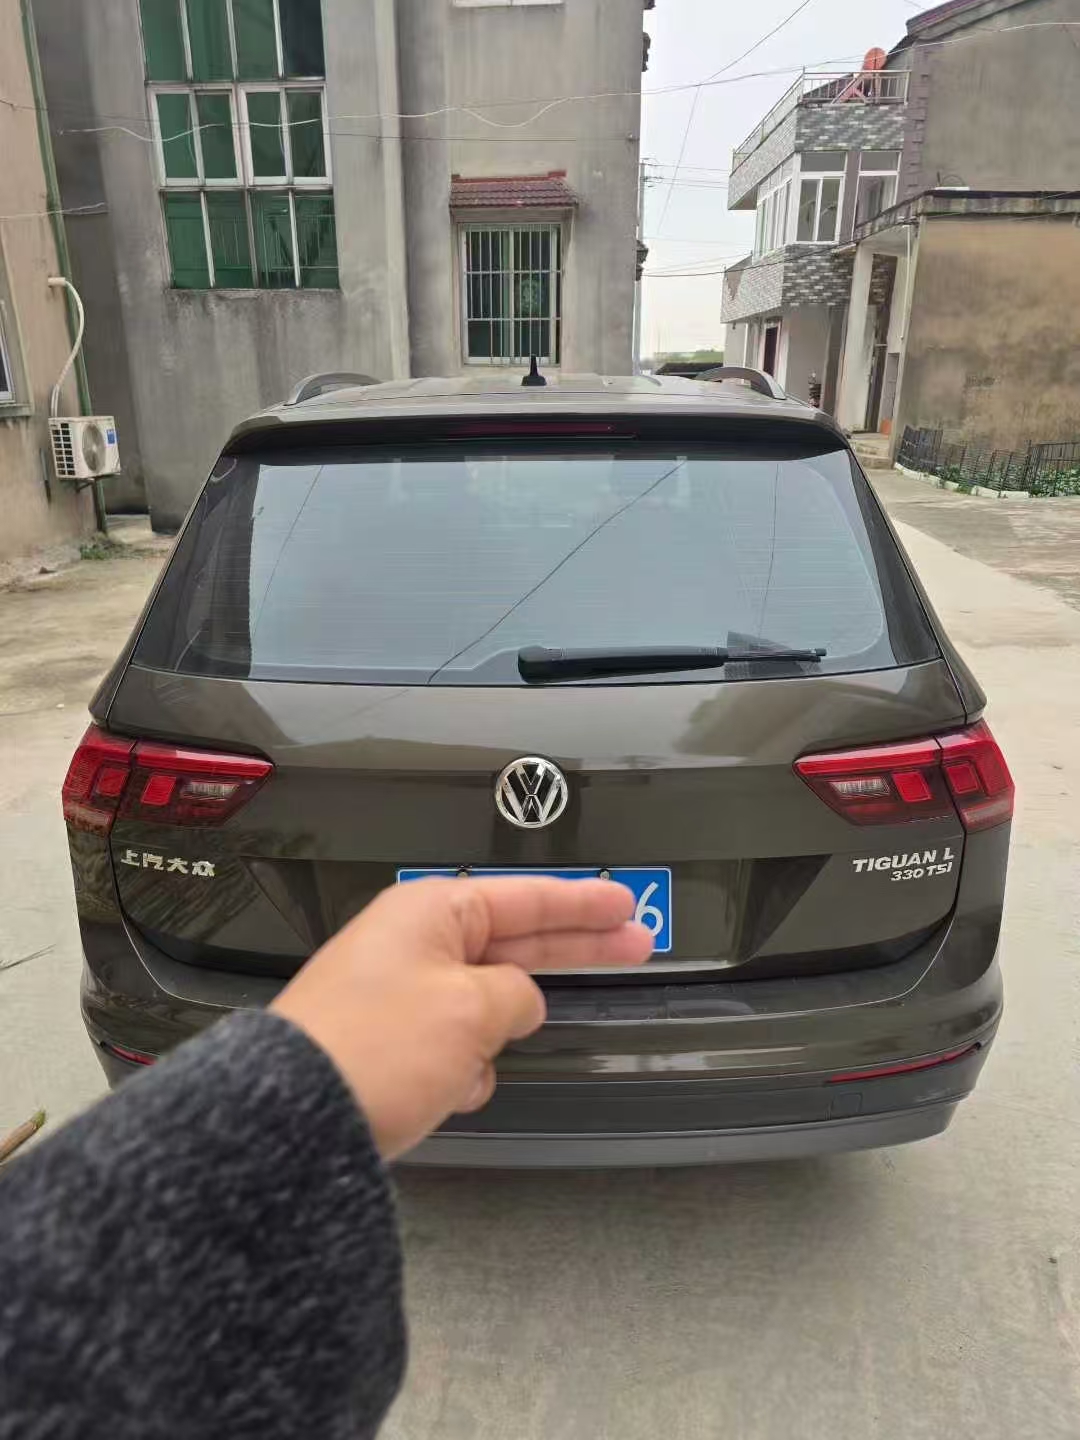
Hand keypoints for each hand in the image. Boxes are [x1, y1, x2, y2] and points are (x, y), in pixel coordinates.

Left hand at [270, 878, 652, 1158]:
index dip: (584, 904)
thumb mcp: (470, 1009)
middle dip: (574, 949)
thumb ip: (516, 996)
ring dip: (491, 1038)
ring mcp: (402, 995)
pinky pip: (453, 1050)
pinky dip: (460, 1072)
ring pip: (483, 1007)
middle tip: (635, 943)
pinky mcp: (392, 1044)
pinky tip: (447, 1092)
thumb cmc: (371, 1047)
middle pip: (517, 938)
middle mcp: (414, 945)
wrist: (294, 1120)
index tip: (625, 904)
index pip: (527, 898)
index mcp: (430, 913)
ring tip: (464, 1064)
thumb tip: (520, 1003)